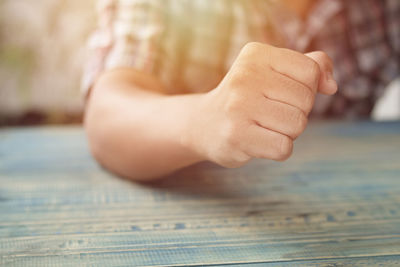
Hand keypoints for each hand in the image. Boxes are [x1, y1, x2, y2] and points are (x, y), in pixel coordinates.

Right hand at [184, 42, 337, 167]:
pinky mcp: (236, 136)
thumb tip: (331, 86)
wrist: (204, 124)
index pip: (311, 71)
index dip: (306, 88)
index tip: (281, 93)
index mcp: (256, 54)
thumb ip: (310, 67)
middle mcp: (244, 76)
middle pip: (306, 100)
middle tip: (269, 112)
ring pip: (297, 125)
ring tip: (262, 126)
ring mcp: (238, 107)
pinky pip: (284, 147)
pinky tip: (258, 141)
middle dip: (296, 112)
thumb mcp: (274, 72)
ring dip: (287, 132)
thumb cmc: (248, 97)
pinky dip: (278, 149)